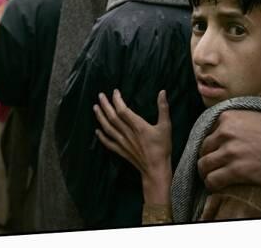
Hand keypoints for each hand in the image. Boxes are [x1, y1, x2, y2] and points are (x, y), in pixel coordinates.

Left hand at [94, 89, 171, 203]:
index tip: (115, 91)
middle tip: (100, 95)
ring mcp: (123, 142)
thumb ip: (163, 108)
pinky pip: (108, 143)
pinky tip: (97, 131)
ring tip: (95, 107)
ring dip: (100, 117)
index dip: (117, 100)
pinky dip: (101, 137)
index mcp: (138, 126)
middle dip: (105, 105)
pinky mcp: (121, 151)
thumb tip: (162, 92)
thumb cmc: (162, 148)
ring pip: (108, 128)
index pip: (123, 110)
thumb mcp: (166, 126)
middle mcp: (127, 133)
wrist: (156, 169)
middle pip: (112, 117)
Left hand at [198, 111, 260, 190]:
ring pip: (203, 164)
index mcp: (228, 117)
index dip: (213, 144)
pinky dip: (212, 184)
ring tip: (212, 176)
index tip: (217, 151)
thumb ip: (236, 121)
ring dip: (206, 172)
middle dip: (208, 157)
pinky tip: (217, 186)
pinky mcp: (236, 171)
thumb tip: (223, 127)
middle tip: (214, 166)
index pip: (208, 132)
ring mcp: (230, 152)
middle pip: (204, 148)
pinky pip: (213, 180)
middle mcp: (225, 132)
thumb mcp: (255, 118)